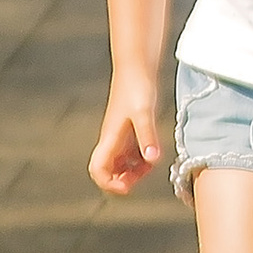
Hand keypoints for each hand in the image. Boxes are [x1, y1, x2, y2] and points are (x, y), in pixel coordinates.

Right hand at [89, 79, 163, 196]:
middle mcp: (112, 140)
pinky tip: (154, 152)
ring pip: (121, 164)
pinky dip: (141, 158)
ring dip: (134, 171)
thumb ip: (148, 136)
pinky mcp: (130, 129)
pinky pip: (131, 152)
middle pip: (109, 172)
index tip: (128, 185)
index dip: (110, 184)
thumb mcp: (144, 113)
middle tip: (142, 176)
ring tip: (151, 163)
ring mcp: (121, 135)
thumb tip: (151, 160)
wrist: (137, 66)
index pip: (98, 170)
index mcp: (110, 138)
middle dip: (124, 181)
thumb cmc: (136, 87)